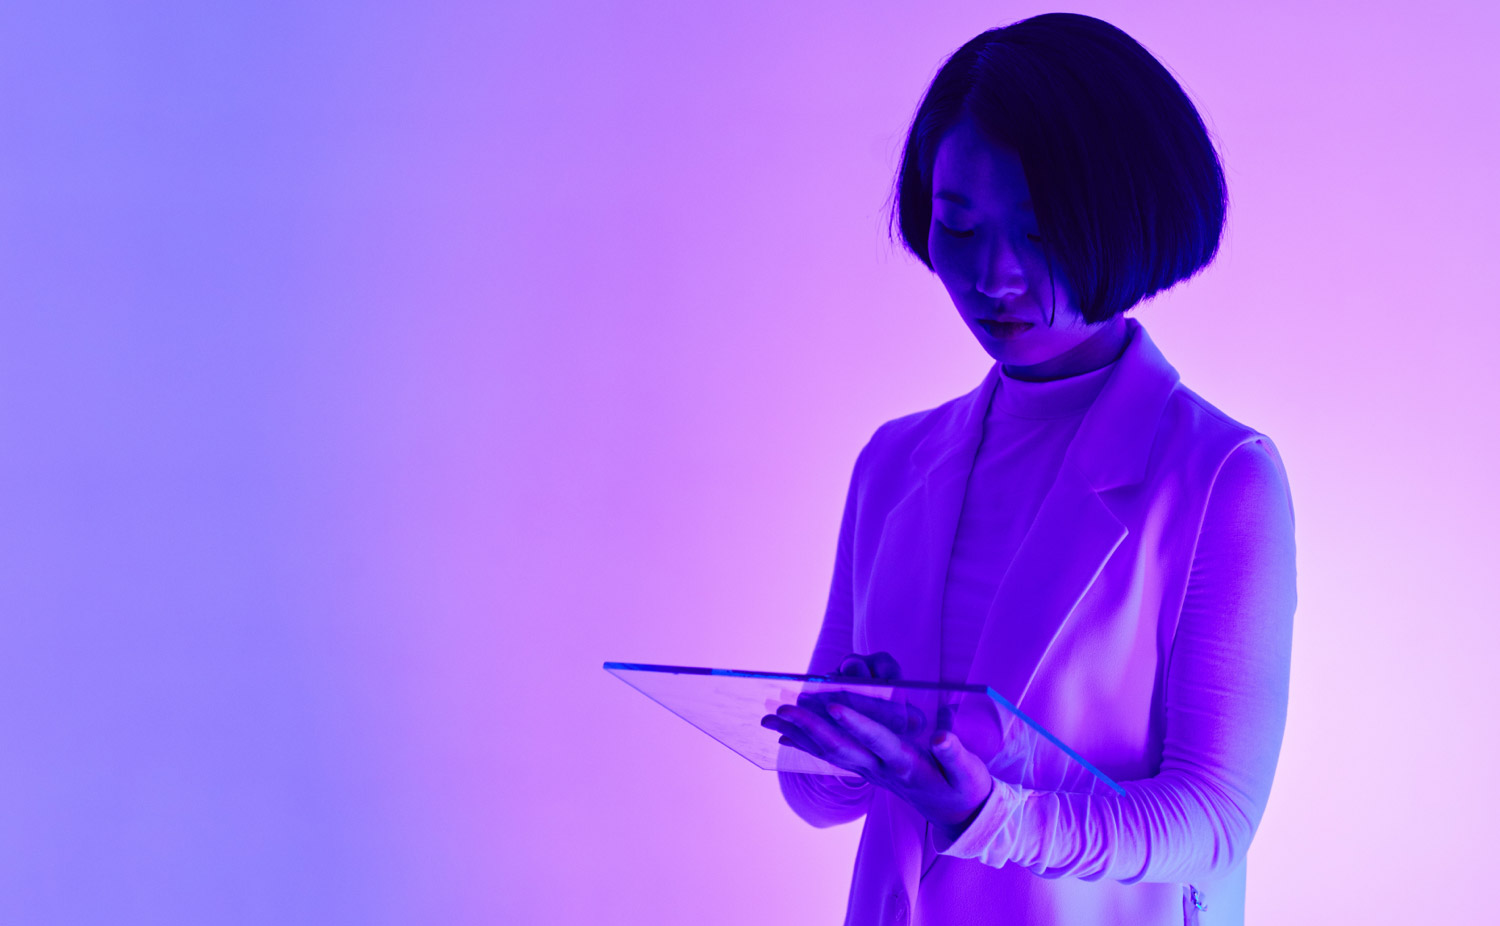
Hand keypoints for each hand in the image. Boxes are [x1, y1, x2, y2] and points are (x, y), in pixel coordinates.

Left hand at [761, 652, 994, 838]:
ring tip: (771, 718)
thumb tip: (940, 736)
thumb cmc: (965, 788)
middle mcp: (882, 770)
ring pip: (830, 752)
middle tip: (783, 709)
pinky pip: (833, 757)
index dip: (857, 723)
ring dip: (800, 735)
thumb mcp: (969, 773)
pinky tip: (787, 736)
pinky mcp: (868, 771)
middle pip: (841, 748)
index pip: (878, 741)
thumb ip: (955, 755)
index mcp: (907, 764)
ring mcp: (871, 772)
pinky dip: (808, 745)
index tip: (835, 704)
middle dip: (811, 727)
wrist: (958, 814)